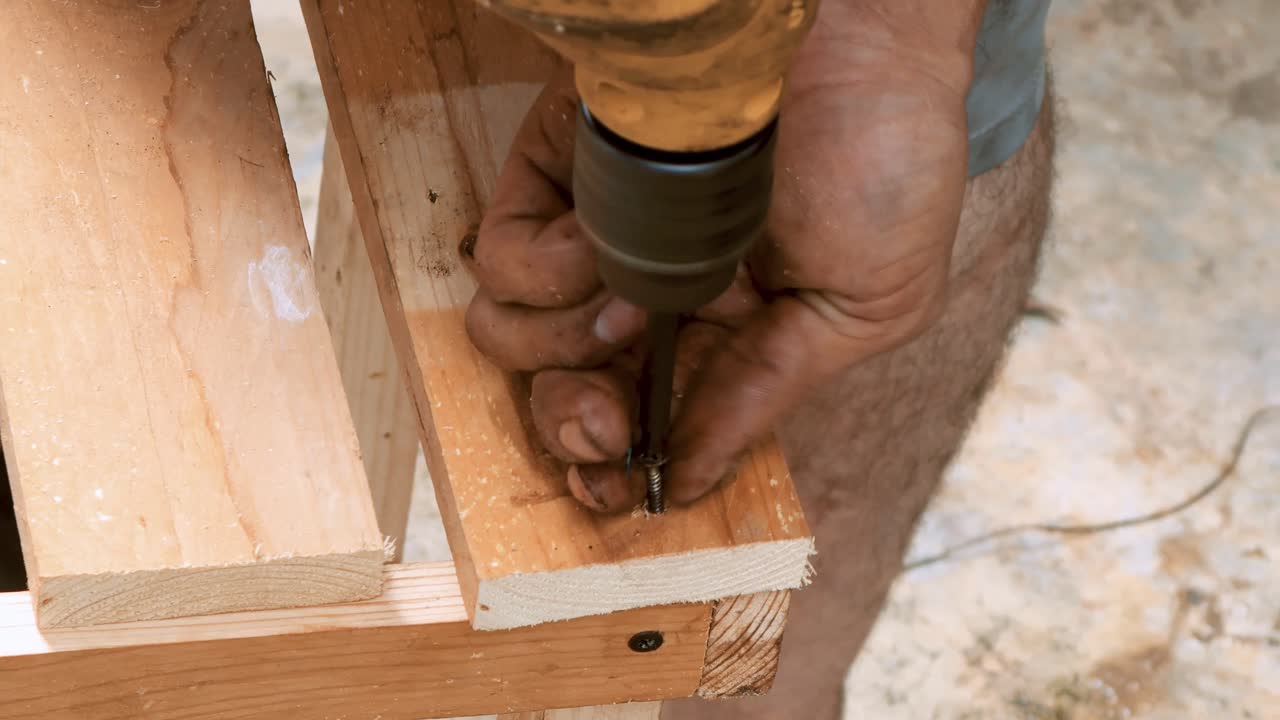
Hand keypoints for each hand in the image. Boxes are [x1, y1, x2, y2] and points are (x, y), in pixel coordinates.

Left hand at [465, 2, 984, 510]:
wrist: (863, 39)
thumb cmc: (885, 166)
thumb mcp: (859, 307)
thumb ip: (764, 393)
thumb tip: (690, 484)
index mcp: (719, 342)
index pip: (641, 426)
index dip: (608, 469)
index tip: (609, 490)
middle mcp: (647, 298)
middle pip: (560, 396)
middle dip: (572, 427)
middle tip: (606, 425)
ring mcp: (597, 240)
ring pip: (513, 338)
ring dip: (561, 346)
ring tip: (626, 306)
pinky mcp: (557, 179)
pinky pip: (502, 261)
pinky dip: (541, 270)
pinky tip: (597, 245)